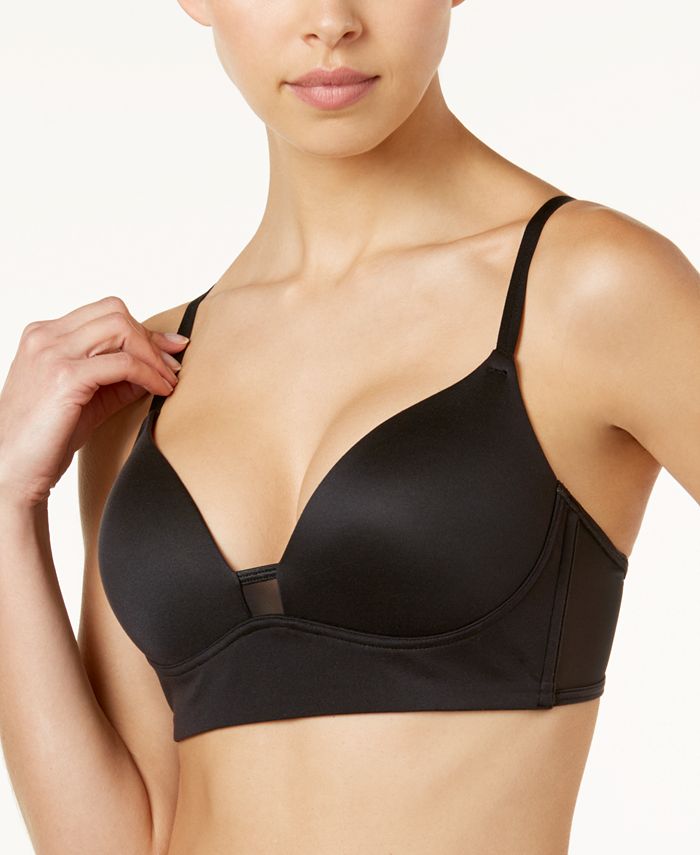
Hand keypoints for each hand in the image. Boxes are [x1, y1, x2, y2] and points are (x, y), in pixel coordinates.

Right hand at [0, 295, 187, 507]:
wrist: (12, 469)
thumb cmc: (45, 438)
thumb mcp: (87, 398)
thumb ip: (117, 378)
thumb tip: (158, 367)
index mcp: (44, 335)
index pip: (105, 313)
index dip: (142, 330)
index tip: (169, 350)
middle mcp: (45, 336)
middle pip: (116, 313)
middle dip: (151, 339)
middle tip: (171, 366)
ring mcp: (53, 353)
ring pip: (121, 329)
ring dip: (153, 355)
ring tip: (169, 380)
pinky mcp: (65, 377)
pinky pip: (123, 363)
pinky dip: (149, 374)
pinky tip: (160, 390)